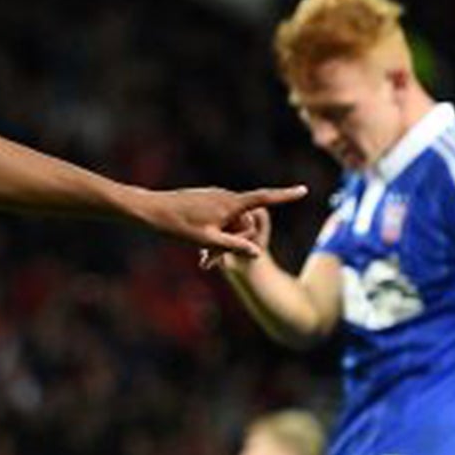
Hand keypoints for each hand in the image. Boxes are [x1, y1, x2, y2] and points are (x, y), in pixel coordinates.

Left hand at [141, 185, 305, 258]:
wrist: (150, 209)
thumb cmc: (177, 224)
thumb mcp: (207, 240)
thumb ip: (233, 246)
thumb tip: (257, 253)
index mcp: (230, 203)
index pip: (264, 199)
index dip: (285, 196)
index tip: (303, 190)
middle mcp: (225, 197)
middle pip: (244, 223)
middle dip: (235, 244)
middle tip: (209, 264)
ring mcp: (215, 199)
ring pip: (230, 224)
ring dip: (222, 243)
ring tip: (202, 262)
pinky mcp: (205, 202)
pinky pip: (219, 221)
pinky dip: (214, 236)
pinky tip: (198, 250)